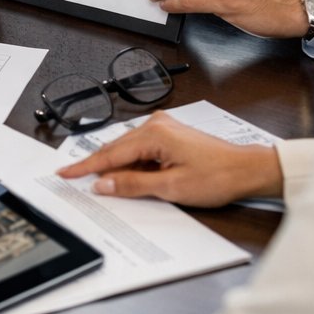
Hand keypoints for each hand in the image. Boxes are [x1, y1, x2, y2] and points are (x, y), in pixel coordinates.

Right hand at [56, 111, 283, 206]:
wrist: (248, 170)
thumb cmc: (218, 177)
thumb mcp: (171, 188)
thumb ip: (133, 185)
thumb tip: (104, 184)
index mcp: (153, 134)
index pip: (109, 154)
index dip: (85, 167)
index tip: (65, 172)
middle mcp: (156, 125)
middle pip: (116, 149)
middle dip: (97, 167)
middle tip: (74, 178)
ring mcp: (164, 128)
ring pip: (128, 150)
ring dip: (117, 167)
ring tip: (102, 182)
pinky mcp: (171, 135)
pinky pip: (142, 149)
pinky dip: (132, 163)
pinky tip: (129, 175)